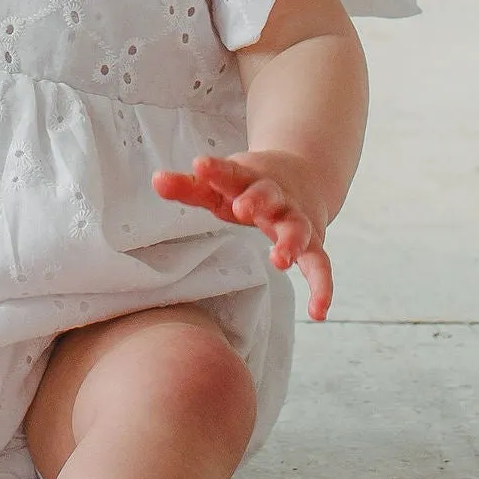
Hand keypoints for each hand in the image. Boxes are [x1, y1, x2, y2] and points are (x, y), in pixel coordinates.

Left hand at [151, 151, 334, 318]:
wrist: (302, 175)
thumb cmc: (249, 187)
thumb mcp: (220, 185)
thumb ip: (189, 186)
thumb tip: (155, 180)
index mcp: (249, 179)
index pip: (231, 172)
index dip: (215, 170)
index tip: (199, 165)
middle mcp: (276, 196)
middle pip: (268, 195)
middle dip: (256, 200)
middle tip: (241, 209)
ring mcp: (296, 219)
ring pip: (298, 228)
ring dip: (290, 242)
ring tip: (281, 260)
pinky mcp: (313, 243)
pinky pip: (320, 265)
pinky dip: (323, 287)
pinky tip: (318, 313)